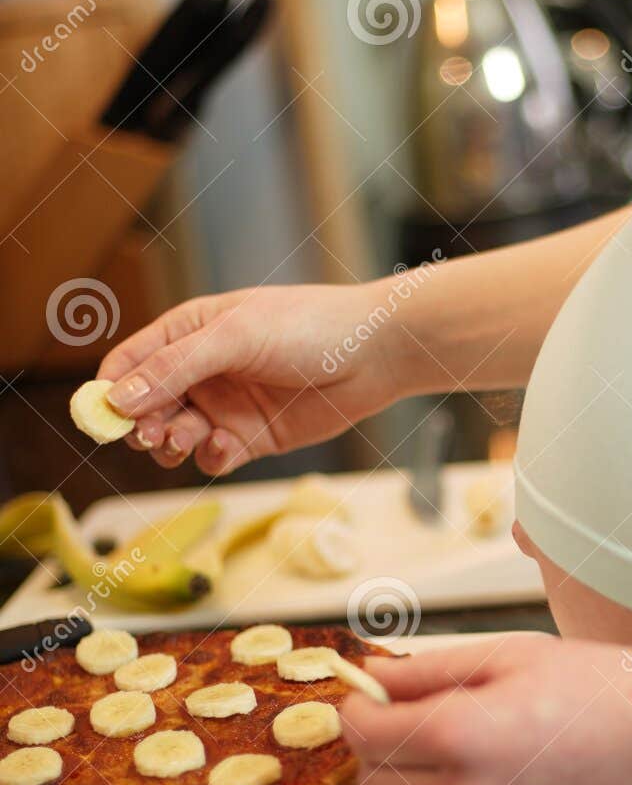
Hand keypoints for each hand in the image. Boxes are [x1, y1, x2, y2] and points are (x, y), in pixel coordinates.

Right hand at [98, 281, 420, 473]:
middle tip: (152, 434)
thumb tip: (117, 399)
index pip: (130, 362)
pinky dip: (209, 457)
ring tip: (186, 439)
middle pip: (146, 406)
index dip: (111, 390)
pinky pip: (212, 456)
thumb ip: (175, 368)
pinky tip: (224, 448)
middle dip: (141, 423)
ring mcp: (226, 405)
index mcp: (190, 331)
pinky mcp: (252, 437)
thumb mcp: (235, 337)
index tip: (103, 417)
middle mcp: (202, 370)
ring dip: (172, 443)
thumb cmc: (310, 327)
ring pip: (175, 436)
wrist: (376, 354)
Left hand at [341, 634, 631, 784]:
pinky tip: (501, 777)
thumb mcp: (512, 655)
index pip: (363, 735)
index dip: (357, 710)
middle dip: (380, 750)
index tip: (369, 697)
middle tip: (411, 718)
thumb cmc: (609, 690)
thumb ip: (432, 669)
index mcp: (459, 735)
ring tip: (461, 748)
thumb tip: (377, 676)